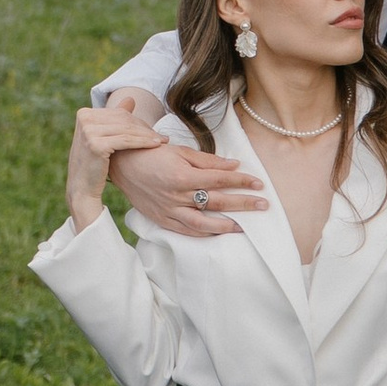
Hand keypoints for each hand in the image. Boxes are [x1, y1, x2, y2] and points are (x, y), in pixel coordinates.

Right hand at [65, 103, 173, 229]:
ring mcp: (88, 131)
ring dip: (148, 135)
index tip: (153, 131)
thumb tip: (130, 100)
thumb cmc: (94, 164)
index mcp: (84, 114)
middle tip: (162, 137)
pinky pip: (126, 140)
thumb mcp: (102, 137)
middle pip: (123, 120)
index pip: (119, 113)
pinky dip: (143, 142)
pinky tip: (156, 145)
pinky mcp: (95, 144)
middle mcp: (84, 119)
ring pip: (127, 130)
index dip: (138, 122)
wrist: (81, 189)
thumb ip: (114, 118)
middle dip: (144, 129)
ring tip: (163, 141)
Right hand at [103, 134, 264, 236]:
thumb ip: (209, 161)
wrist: (122, 165)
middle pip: (216, 202)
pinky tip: (218, 234)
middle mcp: (177, 195)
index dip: (241, 181)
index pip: (219, 180)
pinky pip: (186, 231)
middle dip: (243, 203)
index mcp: (182, 175)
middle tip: (263, 205)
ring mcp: (169, 210)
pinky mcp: (161, 220)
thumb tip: (234, 165)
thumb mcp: (181, 150)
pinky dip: (203, 235)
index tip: (259, 183)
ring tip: (245, 226)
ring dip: (226, 226)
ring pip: (202, 223)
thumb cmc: (153, 153)